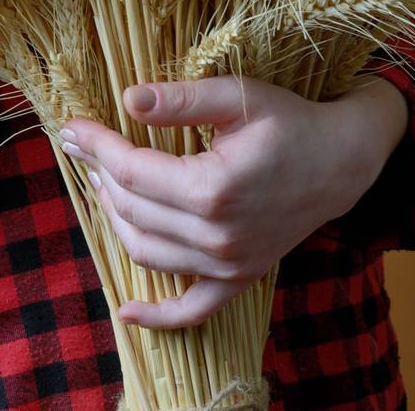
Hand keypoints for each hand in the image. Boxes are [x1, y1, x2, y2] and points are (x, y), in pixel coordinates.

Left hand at [58, 73, 409, 328]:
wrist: (341, 162)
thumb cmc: (290, 122)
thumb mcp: (238, 97)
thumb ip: (182, 100)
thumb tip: (127, 99)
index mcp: (213, 188)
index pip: (132, 170)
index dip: (96, 146)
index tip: (72, 126)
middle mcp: (217, 236)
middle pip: (133, 208)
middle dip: (99, 174)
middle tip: (83, 145)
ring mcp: (228, 264)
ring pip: (148, 252)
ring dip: (115, 219)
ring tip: (102, 184)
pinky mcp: (239, 279)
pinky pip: (192, 309)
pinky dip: (158, 317)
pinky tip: (127, 311)